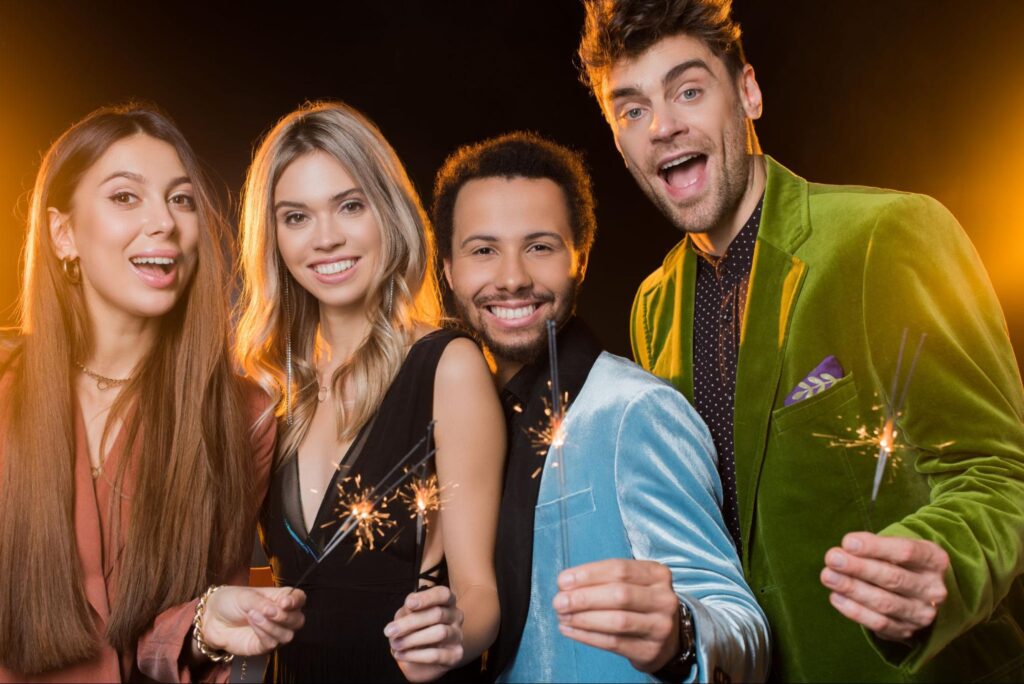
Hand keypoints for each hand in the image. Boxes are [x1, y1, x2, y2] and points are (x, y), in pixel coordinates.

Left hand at [200, 586, 305, 656]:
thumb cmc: (230, 601)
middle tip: (268, 611)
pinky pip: (272, 643)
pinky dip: (263, 633)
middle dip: (285, 616)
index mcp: (279, 598)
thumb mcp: (246, 595)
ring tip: (254, 615)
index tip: (285, 602)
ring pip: (287, 635)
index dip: (296, 601)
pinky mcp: (262, 645)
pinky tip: (253, 624)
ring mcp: (272, 631)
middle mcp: (280, 616)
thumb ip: (263, 602)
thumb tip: (278, 608)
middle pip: (298, 620)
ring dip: (272, 626)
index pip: (299, 599)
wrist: (212, 618)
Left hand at [384, 586, 464, 681]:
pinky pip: (437, 654)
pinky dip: (415, 655)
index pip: (442, 594)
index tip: (409, 604)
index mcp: (446, 601)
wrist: (426, 655)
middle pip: (437, 614)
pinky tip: (402, 654)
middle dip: (410, 623)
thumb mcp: (409, 615)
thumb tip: (407, 613)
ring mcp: (458, 635)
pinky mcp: (456, 654)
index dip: (426, 598)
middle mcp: (456, 615)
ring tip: (395, 644)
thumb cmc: (416, 628)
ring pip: (439, 633)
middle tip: (389, 631)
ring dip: (413, 639)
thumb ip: (408, 611)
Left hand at [553, 559, 680, 672]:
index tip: (563, 581)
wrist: (667, 637)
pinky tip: (570, 630)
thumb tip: (566, 584)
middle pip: (619, 595)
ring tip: (562, 616)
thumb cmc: (640, 603)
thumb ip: (604, 579)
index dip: (588, 574)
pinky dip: (587, 636)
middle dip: (584, 598)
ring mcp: (660, 626)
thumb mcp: (632, 583)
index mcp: (657, 574)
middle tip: (559, 601)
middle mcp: (664, 599)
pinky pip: (613, 643)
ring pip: (617, 621)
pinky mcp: (650, 650)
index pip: (619, 569)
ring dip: (583, 619)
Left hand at [821, 532, 948, 640]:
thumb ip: (874, 545)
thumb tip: (847, 548)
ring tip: (828, 576)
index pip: (906, 552)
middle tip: (832, 559)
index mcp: (935, 560)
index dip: (874, 547)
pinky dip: (855, 611)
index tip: (847, 542)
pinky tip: (836, 597)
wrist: (919, 592)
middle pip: (893, 578)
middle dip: (858, 568)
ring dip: (852, 589)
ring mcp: (922, 613)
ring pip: (885, 603)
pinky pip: (879, 624)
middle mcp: (934, 589)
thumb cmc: (901, 562)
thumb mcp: (896, 546)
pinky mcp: (907, 631)